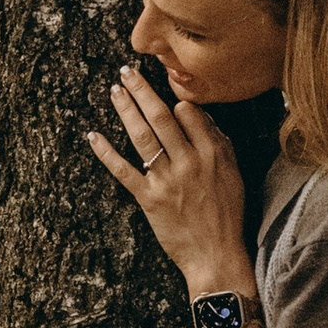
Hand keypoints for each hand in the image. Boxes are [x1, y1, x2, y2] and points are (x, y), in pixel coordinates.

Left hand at [86, 67, 251, 293]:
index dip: (172, 98)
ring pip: (142, 137)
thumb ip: (217, 143)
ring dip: (126, 110)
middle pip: (161, 117)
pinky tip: (94, 136)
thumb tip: (199, 116)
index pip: (189, 113)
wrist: (216, 255)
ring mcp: (167, 180)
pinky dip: (106, 152)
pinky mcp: (149, 199)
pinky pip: (123, 170)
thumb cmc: (226, 215)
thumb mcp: (233, 174)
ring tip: (115, 91)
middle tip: (127, 71)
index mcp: (213, 153)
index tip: (161, 87)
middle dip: (142, 91)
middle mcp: (189, 162)